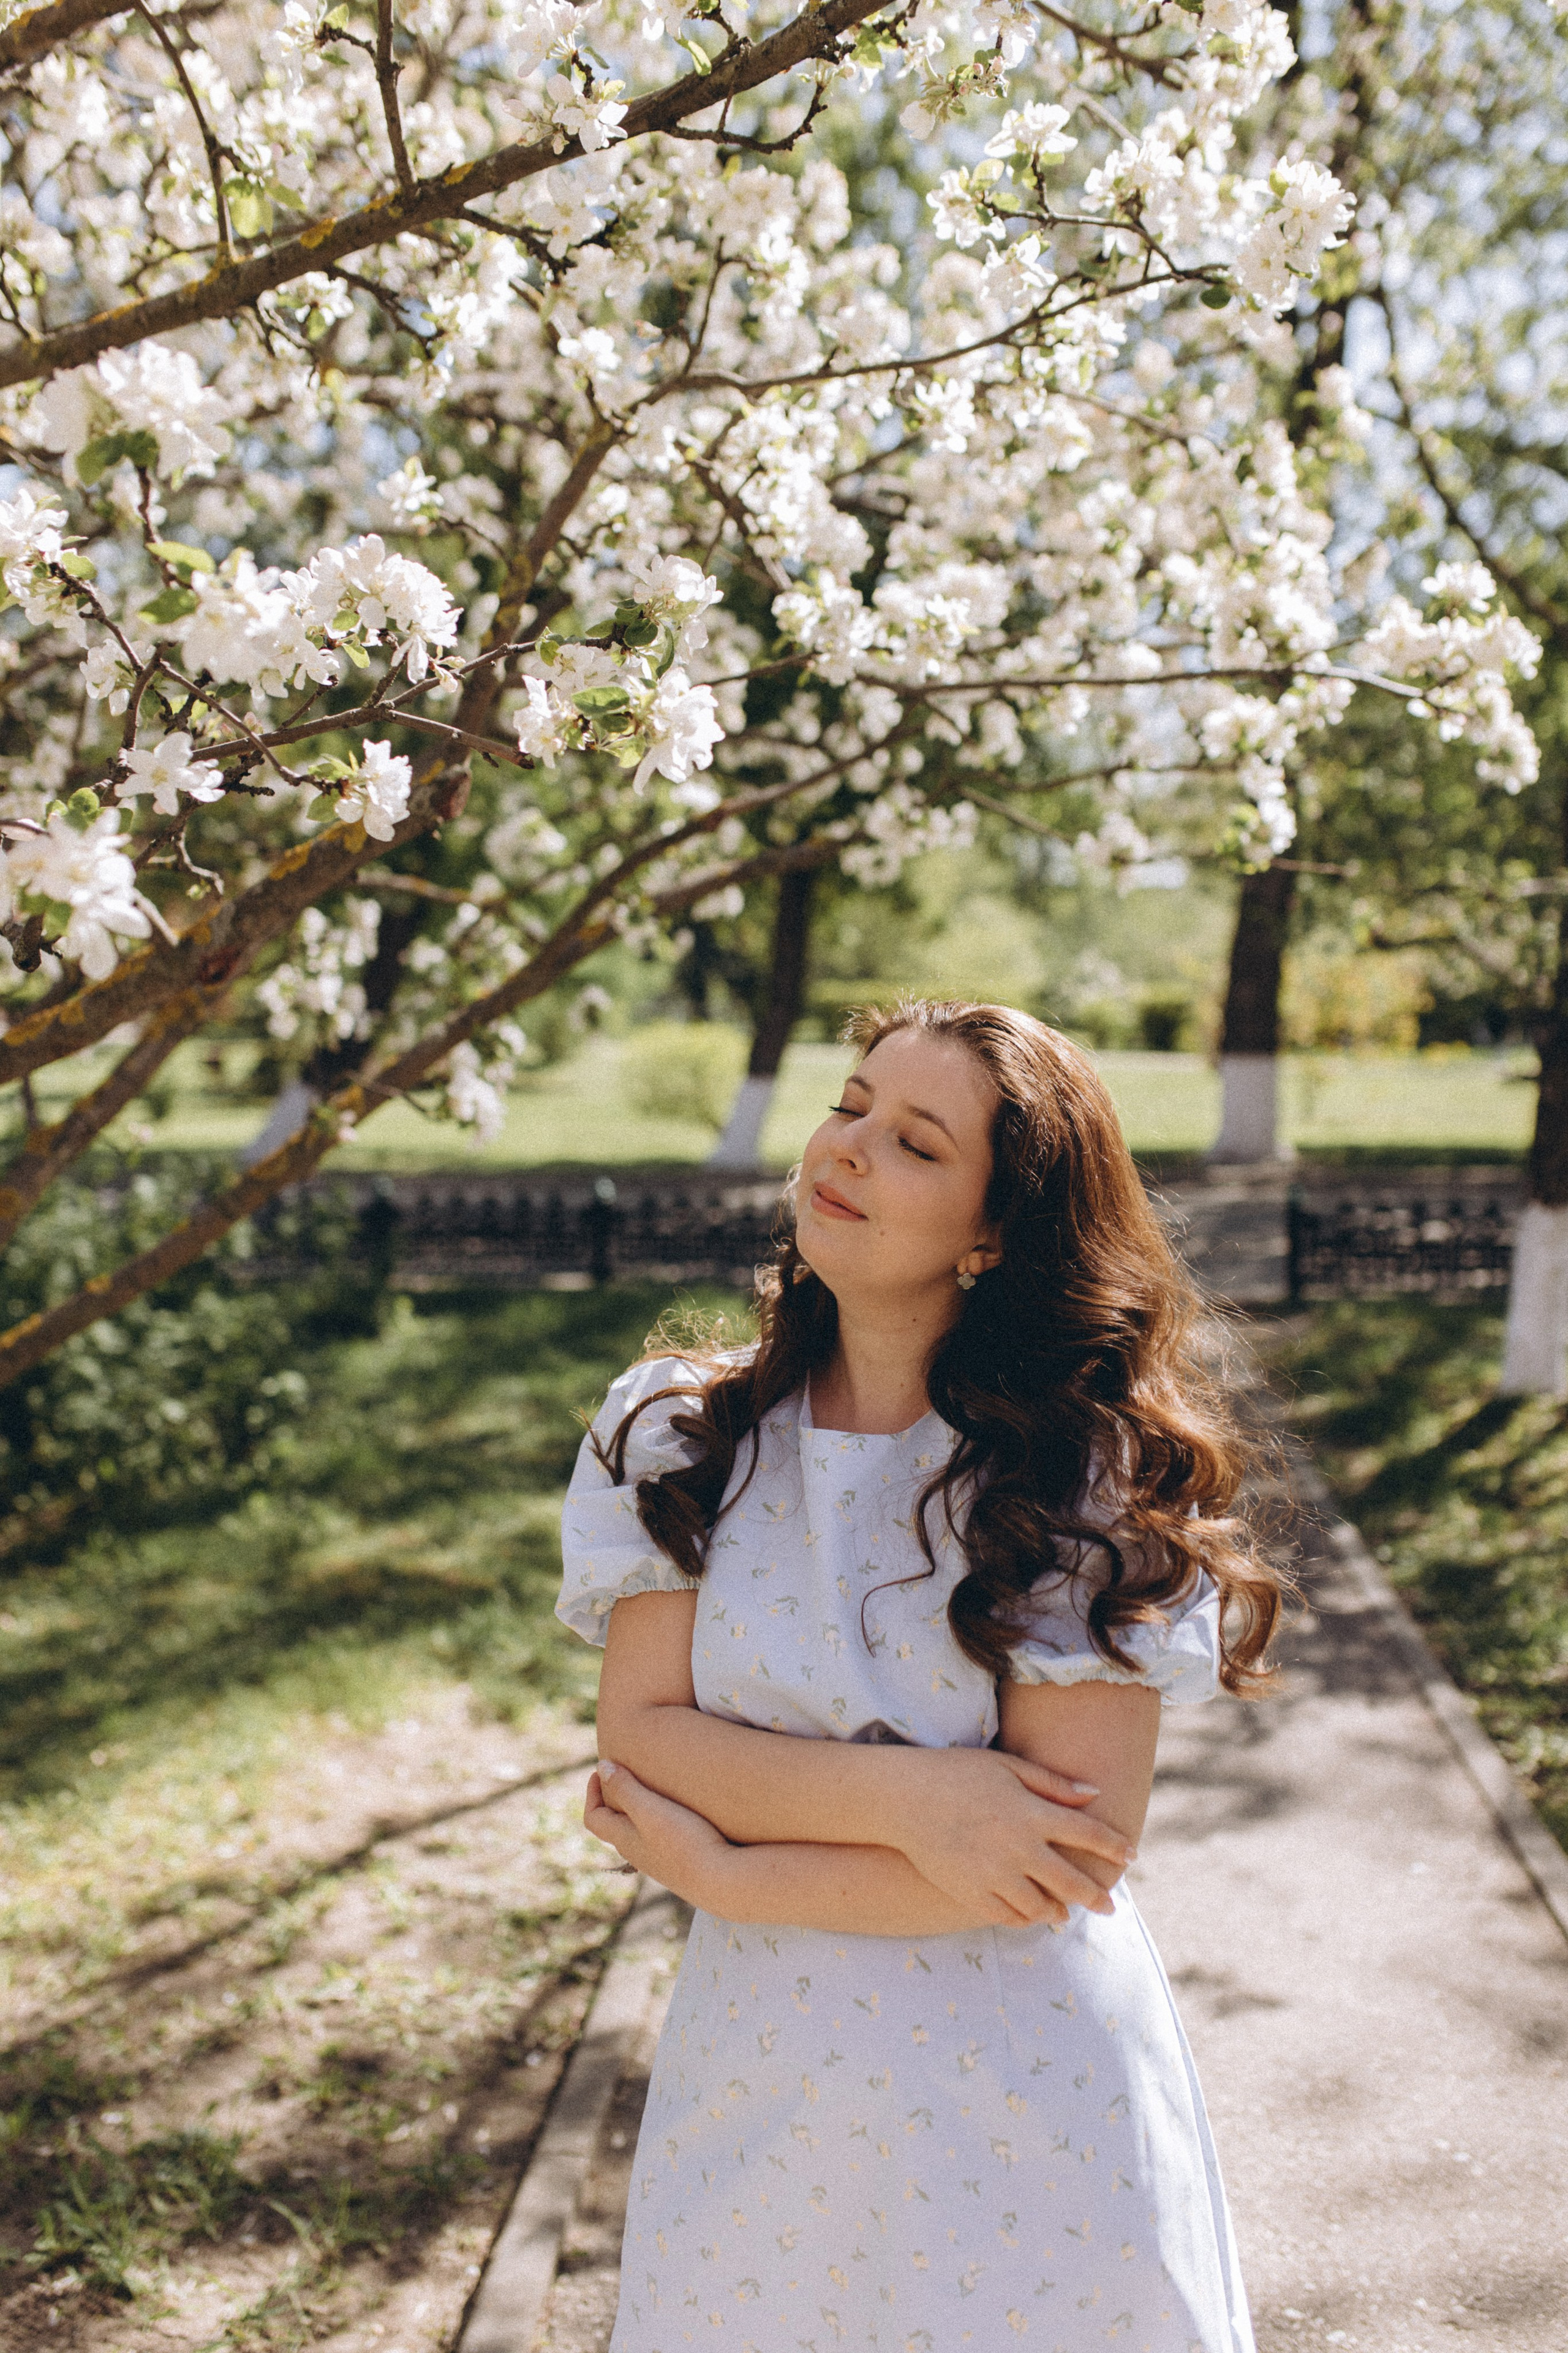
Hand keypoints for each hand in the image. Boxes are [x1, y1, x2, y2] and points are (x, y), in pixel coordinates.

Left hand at [584, 1758, 733, 1905]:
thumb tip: (601, 1766)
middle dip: (614, 1798)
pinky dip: (655, 1820)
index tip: (601, 1770)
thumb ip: (625, 1788)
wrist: (721, 1881)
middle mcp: (636, 1852)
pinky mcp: (677, 1863)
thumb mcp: (650, 1809)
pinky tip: (676, 1812)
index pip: (593, 1818)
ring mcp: (657, 1860)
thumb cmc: (684, 1842)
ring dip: (636, 1809)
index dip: (591, 1793)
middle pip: (613, 1825)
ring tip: (651, 1788)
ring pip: (636, 1832)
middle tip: (626, 1774)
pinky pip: (656, 1838)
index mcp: (623, 1839)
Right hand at [883, 1748, 1136, 1923]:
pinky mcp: (971, 1893)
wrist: (902, 1798)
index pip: (1088, 1835)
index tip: (1132, 1855)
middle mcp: (1019, 1848)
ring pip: (1041, 1906)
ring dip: (1059, 1911)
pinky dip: (1025, 1918)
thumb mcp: (1007, 1766)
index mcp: (1031, 1813)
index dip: (1114, 1846)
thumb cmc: (956, 1773)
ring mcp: (995, 1875)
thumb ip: (1052, 1783)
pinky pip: (1008, 1916)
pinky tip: (1031, 1914)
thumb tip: (1094, 1794)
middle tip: (1110, 1906)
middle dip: (1096, 1895)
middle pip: (1071, 1881)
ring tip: (1066, 1914)